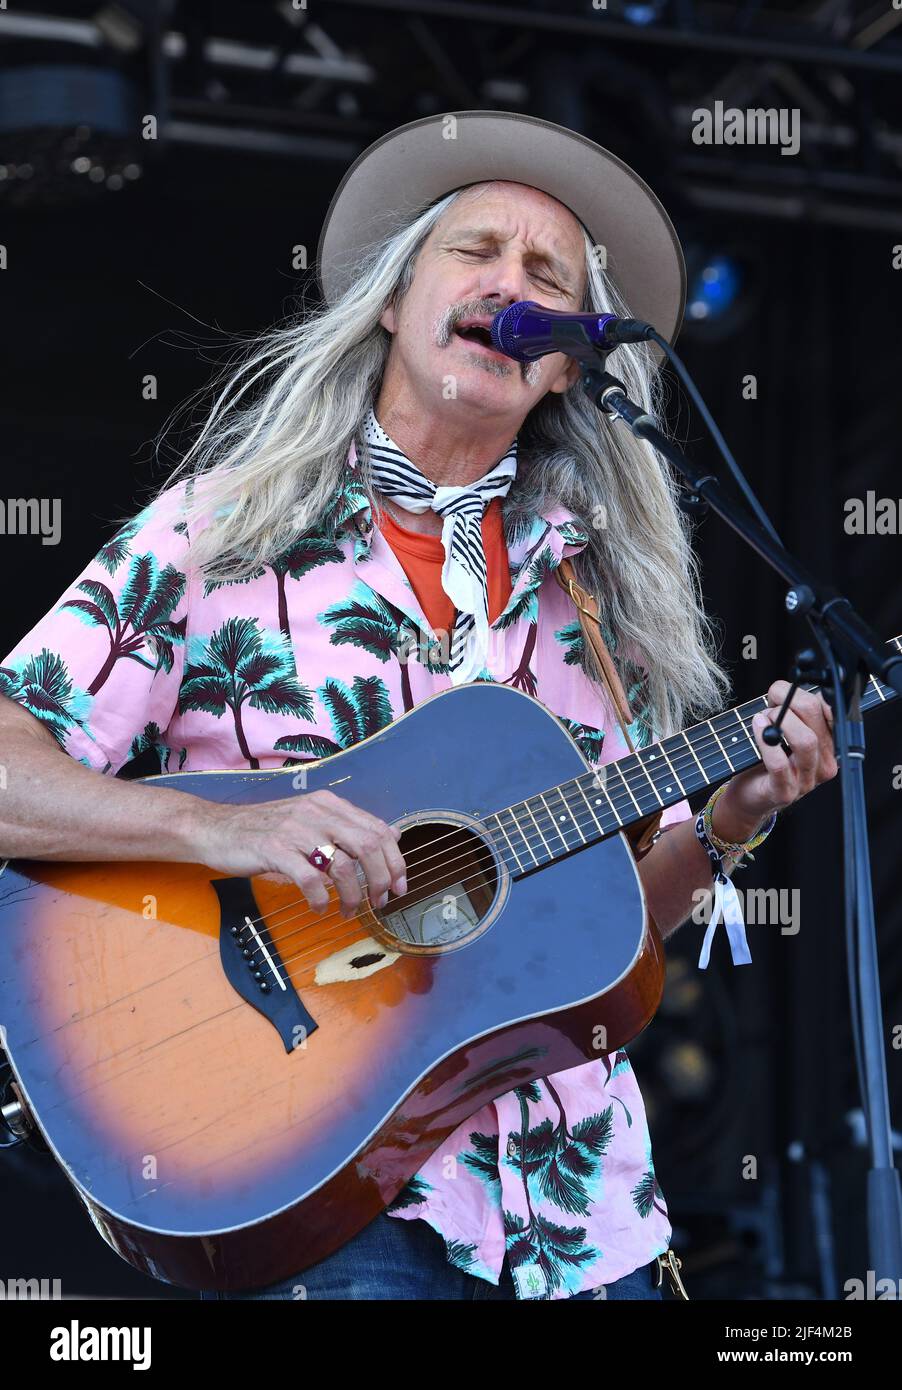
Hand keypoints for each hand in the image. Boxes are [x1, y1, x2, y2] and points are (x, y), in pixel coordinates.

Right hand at [196, 789, 406, 914]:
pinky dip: (321, 899)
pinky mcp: (275, 850)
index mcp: (330, 805)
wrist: (217, 828)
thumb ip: (349, 826)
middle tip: (380, 903)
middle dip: (382, 880)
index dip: (396, 861)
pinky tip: (320, 908)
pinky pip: (310, 880)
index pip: (378, 830)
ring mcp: (296, 830)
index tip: (400, 886)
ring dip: (352, 896)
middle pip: (368, 847)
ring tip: (348, 911)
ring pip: (343, 866)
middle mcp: (317, 812)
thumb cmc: (266, 830)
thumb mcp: (311, 819)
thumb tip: (393, 835)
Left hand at [712, 683, 838, 842]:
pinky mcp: (785, 792)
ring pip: (805, 741)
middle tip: (771, 701)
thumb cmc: (766, 760)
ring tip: (764, 718)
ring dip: (781, 721)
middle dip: (790, 701)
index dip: (808, 695)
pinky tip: (757, 727)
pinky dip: (766, 740)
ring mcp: (807, 780)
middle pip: (818, 720)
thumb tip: (783, 690)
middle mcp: (825, 764)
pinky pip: (779, 763)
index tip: (786, 691)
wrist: (749, 796)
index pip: (831, 711)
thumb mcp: (784, 731)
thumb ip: (790, 712)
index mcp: (829, 745)